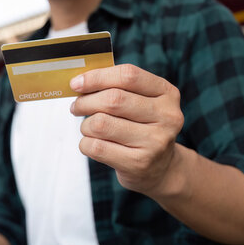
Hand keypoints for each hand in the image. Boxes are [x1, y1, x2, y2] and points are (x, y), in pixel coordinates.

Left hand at [70, 64, 184, 197]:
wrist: (160, 168)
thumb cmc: (141, 128)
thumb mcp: (141, 103)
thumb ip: (117, 88)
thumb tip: (79, 82)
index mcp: (167, 93)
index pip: (128, 76)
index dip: (97, 77)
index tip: (76, 83)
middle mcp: (167, 116)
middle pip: (113, 100)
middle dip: (86, 102)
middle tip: (76, 106)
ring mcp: (155, 141)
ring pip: (101, 124)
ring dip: (86, 125)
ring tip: (89, 128)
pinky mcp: (139, 163)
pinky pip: (97, 147)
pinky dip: (86, 144)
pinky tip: (92, 144)